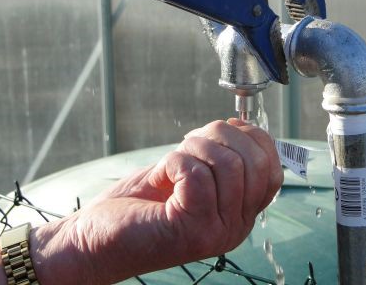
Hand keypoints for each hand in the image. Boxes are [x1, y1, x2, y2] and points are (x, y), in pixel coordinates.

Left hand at [34, 119, 283, 284]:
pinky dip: (175, 162)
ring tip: (172, 163)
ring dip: (194, 149)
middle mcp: (236, 227)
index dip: (251, 137)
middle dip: (220, 136)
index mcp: (240, 213)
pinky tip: (161, 176)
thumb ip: (220, 156)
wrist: (93, 239)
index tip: (221, 130)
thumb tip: (242, 125)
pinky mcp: (194, 231)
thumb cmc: (138, 204)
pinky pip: (197, 174)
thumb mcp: (190, 172)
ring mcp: (218, 232)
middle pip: (254, 161)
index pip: (272, 168)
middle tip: (189, 144)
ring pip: (228, 164)